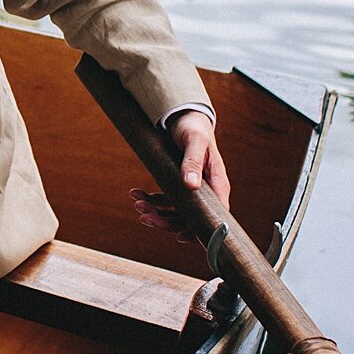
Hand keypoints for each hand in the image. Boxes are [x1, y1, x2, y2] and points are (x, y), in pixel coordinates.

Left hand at [132, 111, 229, 240]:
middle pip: (190, 218)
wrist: (185, 117)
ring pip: (175, 212)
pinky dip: (151, 200)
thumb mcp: (195, 142)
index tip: (179, 236)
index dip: (198, 231)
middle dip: (166, 221)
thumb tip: (191, 185)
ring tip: (138, 203)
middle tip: (145, 217)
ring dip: (155, 212)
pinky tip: (137, 193)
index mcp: (217, 183)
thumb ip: (194, 162)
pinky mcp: (179, 186)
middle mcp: (206, 191)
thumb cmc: (195, 128)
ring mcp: (192, 190)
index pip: (214, 216)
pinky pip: (166, 200)